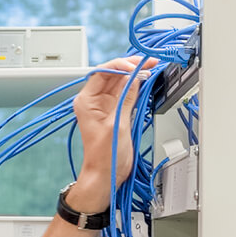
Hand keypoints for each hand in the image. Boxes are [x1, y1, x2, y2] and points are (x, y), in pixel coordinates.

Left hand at [70, 56, 157, 210]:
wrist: (106, 174)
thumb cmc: (104, 156)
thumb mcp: (117, 124)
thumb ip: (125, 98)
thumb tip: (134, 78)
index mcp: (86, 101)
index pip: (101, 72)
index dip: (119, 65)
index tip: (135, 64)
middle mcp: (93, 101)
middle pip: (111, 74)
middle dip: (129, 66)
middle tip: (148, 62)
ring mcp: (104, 106)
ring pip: (119, 82)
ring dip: (134, 74)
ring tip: (150, 67)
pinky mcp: (115, 111)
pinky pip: (125, 92)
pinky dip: (135, 85)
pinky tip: (145, 80)